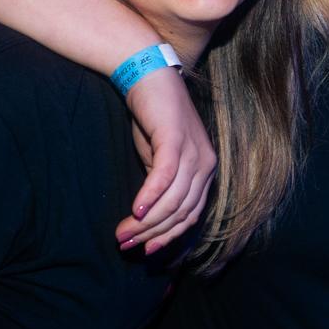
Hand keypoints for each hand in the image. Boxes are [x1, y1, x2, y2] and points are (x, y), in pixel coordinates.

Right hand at [115, 67, 216, 255]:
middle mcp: (206, 165)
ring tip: (122, 234)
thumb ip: (162, 187)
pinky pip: (165, 178)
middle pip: (181, 213)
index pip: (191, 216)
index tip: (145, 251)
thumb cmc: (152, 119)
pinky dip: (149, 197)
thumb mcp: (159, 159)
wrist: (148, 77)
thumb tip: (149, 219)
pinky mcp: (176, 140)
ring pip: (173, 201)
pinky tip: (134, 211)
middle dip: (152, 235)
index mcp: (205, 172)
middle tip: (125, 245)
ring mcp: (194, 152)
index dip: (168, 238)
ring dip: (145, 222)